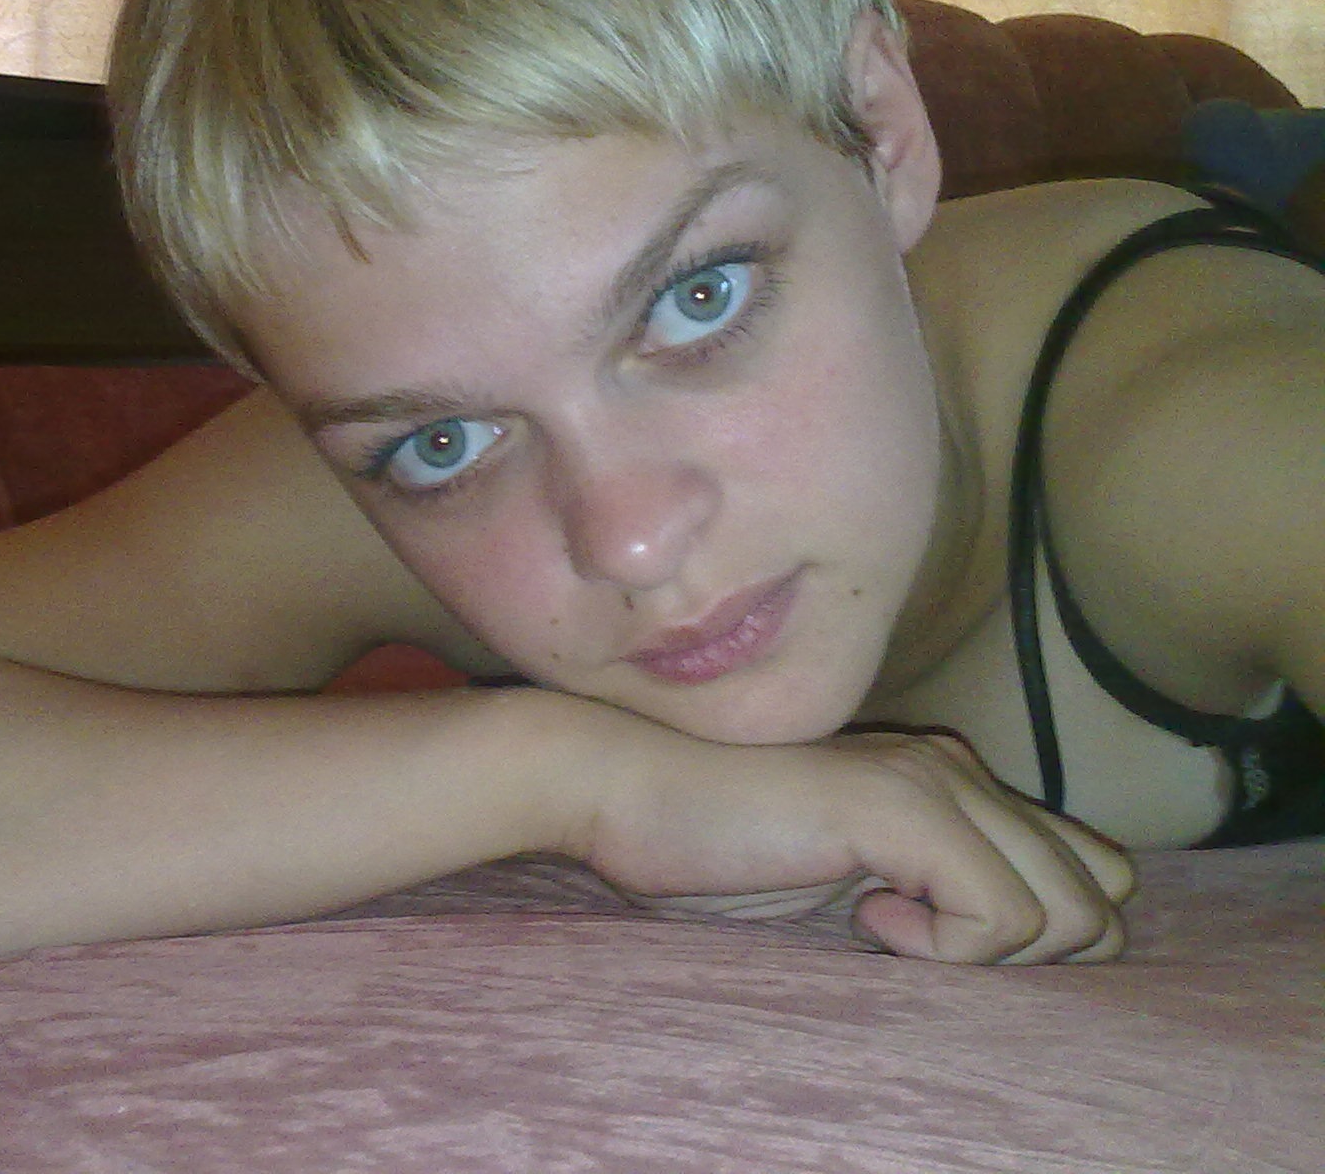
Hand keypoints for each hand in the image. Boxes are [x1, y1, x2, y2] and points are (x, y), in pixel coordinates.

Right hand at [567, 721, 1135, 964]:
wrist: (620, 788)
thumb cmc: (709, 848)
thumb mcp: (843, 880)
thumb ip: (925, 891)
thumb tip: (1011, 958)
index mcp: (950, 779)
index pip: (1091, 868)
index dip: (1043, 932)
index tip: (935, 945)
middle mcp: (958, 767)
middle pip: (1104, 892)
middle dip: (1035, 955)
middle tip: (922, 950)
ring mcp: (935, 780)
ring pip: (1072, 912)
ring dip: (990, 954)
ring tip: (885, 930)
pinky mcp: (901, 807)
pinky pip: (1002, 917)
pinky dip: (945, 949)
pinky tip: (863, 920)